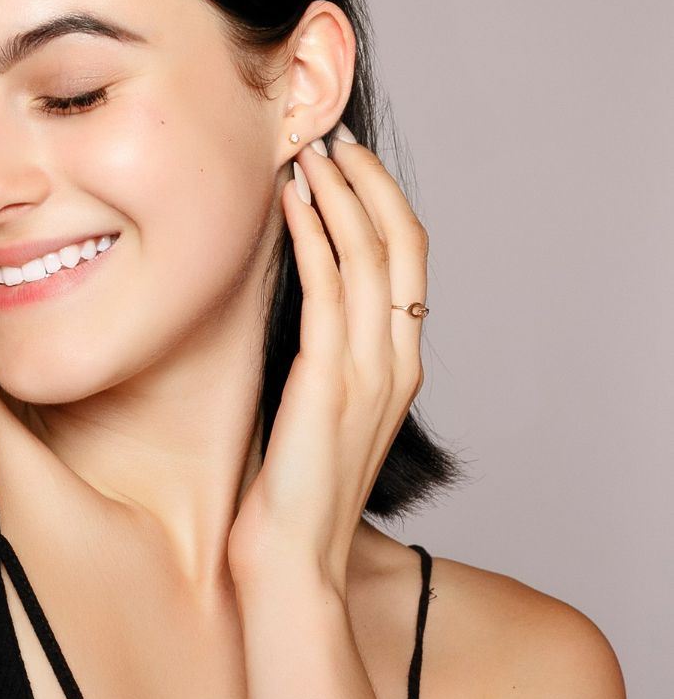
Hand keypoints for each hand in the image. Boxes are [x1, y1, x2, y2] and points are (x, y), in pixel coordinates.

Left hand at [227, 125, 428, 593]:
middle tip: (333, 137)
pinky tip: (290, 201)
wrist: (290, 561)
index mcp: (398, 367)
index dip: (382, 204)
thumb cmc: (290, 493)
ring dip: (339, 194)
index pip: (407, 263)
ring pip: (369, 255)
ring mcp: (368, 371)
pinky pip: (328, 287)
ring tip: (309, 152)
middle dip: (369, 182)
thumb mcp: (315, 411)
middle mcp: (396, 362)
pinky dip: (312, 234)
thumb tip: (291, 306)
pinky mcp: (329, 380)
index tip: (345, 163)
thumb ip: (320, 358)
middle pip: (402, 244)